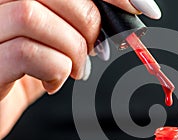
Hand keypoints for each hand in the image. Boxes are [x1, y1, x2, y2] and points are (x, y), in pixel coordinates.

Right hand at [0, 0, 161, 139]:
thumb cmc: (27, 72)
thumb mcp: (55, 40)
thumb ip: (78, 23)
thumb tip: (123, 15)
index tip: (140, 7)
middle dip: (90, 22)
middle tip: (97, 50)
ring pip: (33, 16)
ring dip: (72, 48)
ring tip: (77, 70)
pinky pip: (28, 53)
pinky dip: (56, 70)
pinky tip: (54, 83)